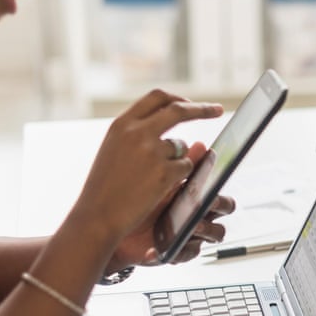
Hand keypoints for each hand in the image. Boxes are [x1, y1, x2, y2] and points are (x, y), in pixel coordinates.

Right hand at [75, 89, 223, 242]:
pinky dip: (179, 177)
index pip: (156, 97)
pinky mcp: (164, 173)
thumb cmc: (103, 189)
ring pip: (182, 146)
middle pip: (178, 109)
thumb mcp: (112, 150)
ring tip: (153, 180)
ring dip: (178, 159)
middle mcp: (137, 132)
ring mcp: (152, 152)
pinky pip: (186, 167)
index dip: (177, 98)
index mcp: (121, 125)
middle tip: (218, 110)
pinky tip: (158, 189)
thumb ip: (135, 133)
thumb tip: (165, 120)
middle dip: (202, 108)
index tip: (190, 103)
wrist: (97, 217)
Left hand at [106, 143, 235, 269]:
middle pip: (225, 208)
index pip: (219, 189)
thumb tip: (200, 145)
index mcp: (195, 194)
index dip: (219, 186)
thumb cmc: (136, 200)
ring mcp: (190, 232)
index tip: (209, 184)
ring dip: (204, 228)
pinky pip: (190, 252)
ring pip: (216, 232)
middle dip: (218, 205)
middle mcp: (197, 212)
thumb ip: (180, 165)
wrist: (111, 225)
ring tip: (189, 225)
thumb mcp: (158, 181)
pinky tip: (155, 248)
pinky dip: (175, 251)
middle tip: (204, 202)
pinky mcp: (178, 251)